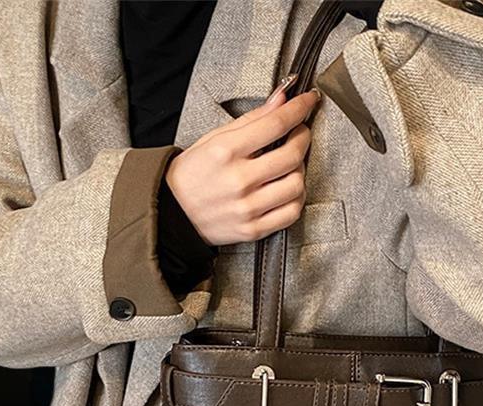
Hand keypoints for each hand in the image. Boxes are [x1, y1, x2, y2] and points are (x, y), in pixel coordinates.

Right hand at [164, 79, 321, 246]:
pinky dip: (297, 198)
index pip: (275, 124)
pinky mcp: (254, 229)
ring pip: (296, 186)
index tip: (308, 101)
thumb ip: (251, 120)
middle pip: (292, 156)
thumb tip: (282, 99)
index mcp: (226, 151)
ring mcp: (247, 207)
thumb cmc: (193, 174)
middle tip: (299, 133)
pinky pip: (291, 213)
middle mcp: (238, 180)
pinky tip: (288, 189)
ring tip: (291, 164)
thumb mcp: (214, 138)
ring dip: (300, 171)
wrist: (173, 213)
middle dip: (302, 138)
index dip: (299, 109)